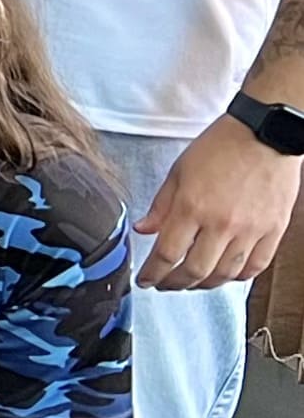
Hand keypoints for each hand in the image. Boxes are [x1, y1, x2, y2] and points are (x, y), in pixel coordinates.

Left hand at [138, 118, 299, 289]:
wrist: (265, 133)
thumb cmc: (221, 147)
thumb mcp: (179, 171)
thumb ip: (161, 205)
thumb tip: (143, 230)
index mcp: (192, 207)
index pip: (166, 254)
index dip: (152, 274)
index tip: (145, 280)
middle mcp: (221, 223)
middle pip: (195, 271)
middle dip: (174, 284)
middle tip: (165, 284)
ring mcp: (251, 229)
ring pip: (225, 274)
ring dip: (204, 284)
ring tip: (192, 282)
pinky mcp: (274, 229)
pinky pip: (256, 265)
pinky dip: (238, 276)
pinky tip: (226, 274)